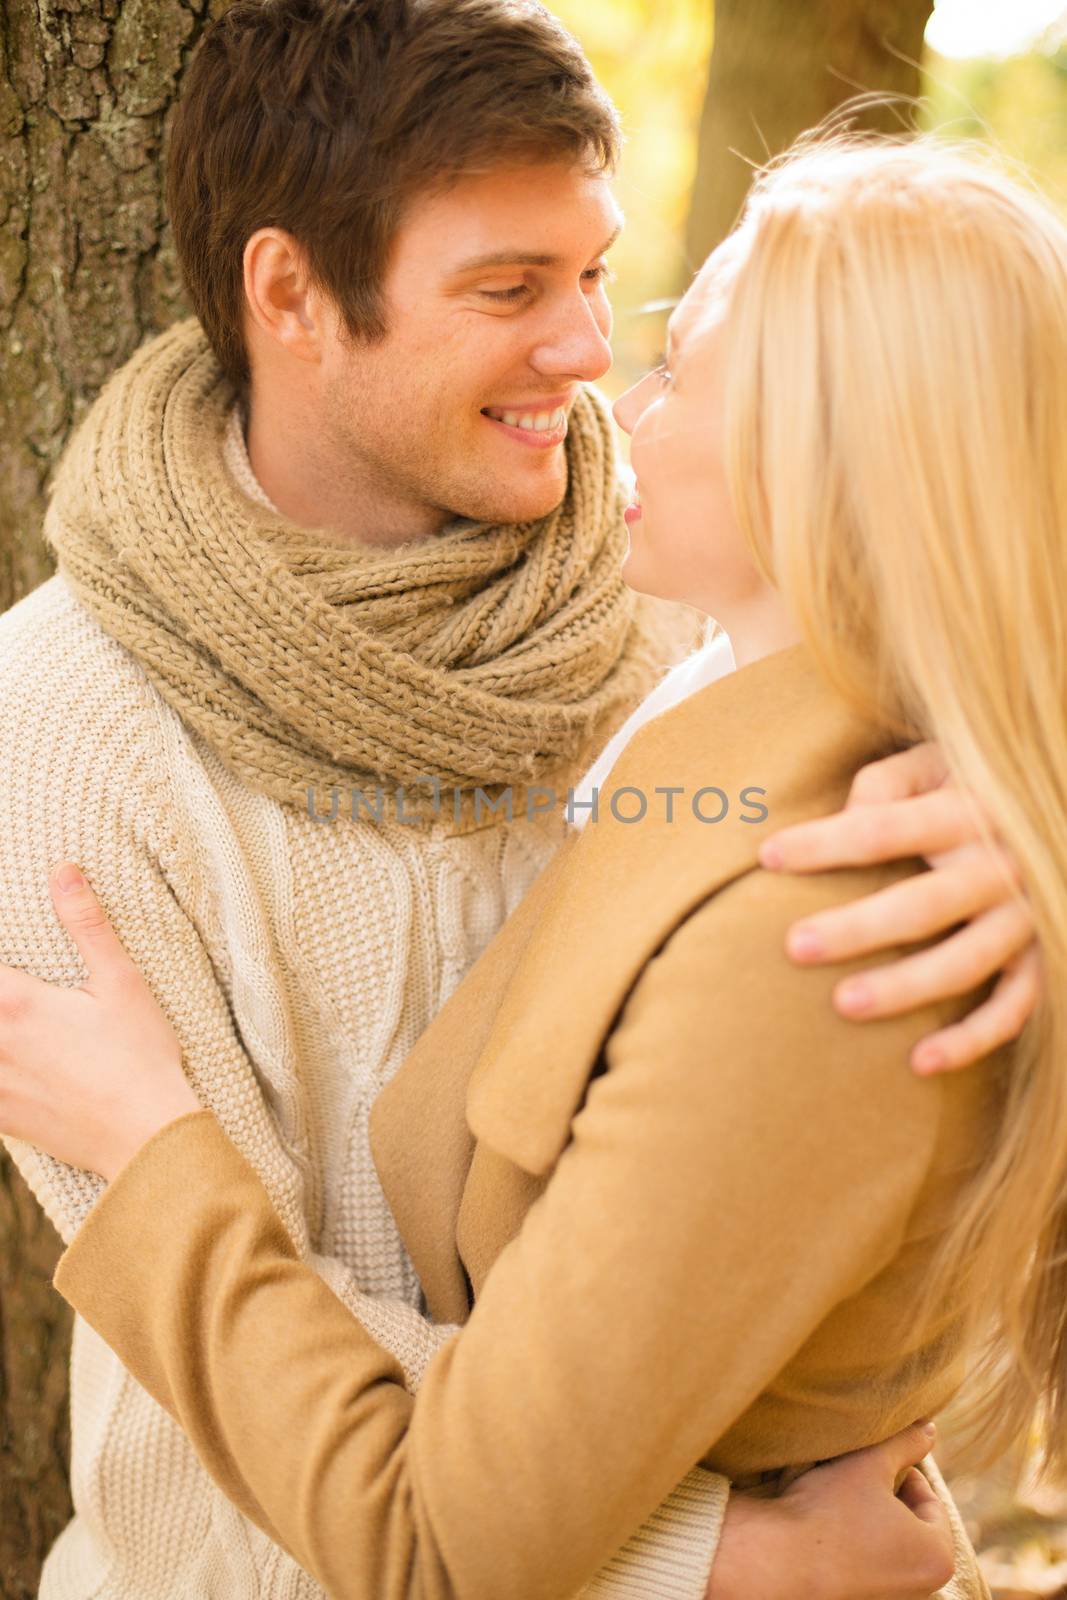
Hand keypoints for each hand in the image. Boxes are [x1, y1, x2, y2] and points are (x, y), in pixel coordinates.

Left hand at [0, 863, 200, 1180]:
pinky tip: (13, 1066)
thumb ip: (86, 924)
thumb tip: (63, 870)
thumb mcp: (121, 982)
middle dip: (0, 998)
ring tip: (14, 1032)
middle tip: (14, 1002)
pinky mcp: (0, 1116)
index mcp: (17, 1003)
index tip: (9, 976)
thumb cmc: (139, 1056)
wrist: (144, 1136)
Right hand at [708, 1422, 954, 1599]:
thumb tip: (929, 1427)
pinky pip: (867, 1560)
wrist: (777, 1560)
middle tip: (855, 1480)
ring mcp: (892, 1597)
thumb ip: (906, 1442)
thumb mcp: (871, 1462)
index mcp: (938, 1557)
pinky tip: (829, 1528)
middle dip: (886, 1496)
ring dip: (869, 1516)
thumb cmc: (830, 1512)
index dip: (899, 1471)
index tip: (868, 1464)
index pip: (929, 1498)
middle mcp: (923, 1587)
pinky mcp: (863, 1598)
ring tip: (840, 1502)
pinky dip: (855, 1542)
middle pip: (909, 1521)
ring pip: (887, 1540)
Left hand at [758, 742, 1040, 1073]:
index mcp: (970, 809)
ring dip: (906, 988)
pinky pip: (1014, 1008)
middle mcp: (1003, 865)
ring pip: (966, 962)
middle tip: (794, 946)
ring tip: (842, 1004)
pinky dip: (973, 1040)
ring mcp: (1027, 917)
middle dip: (858, 928)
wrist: (1053, 812)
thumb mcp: (935, 762)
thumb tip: (844, 816)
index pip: (885, 828)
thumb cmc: (969, 787)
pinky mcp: (1042, 959)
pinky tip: (920, 1062)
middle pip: (924, 904)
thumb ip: (887, 782)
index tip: (767, 857)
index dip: (824, 843)